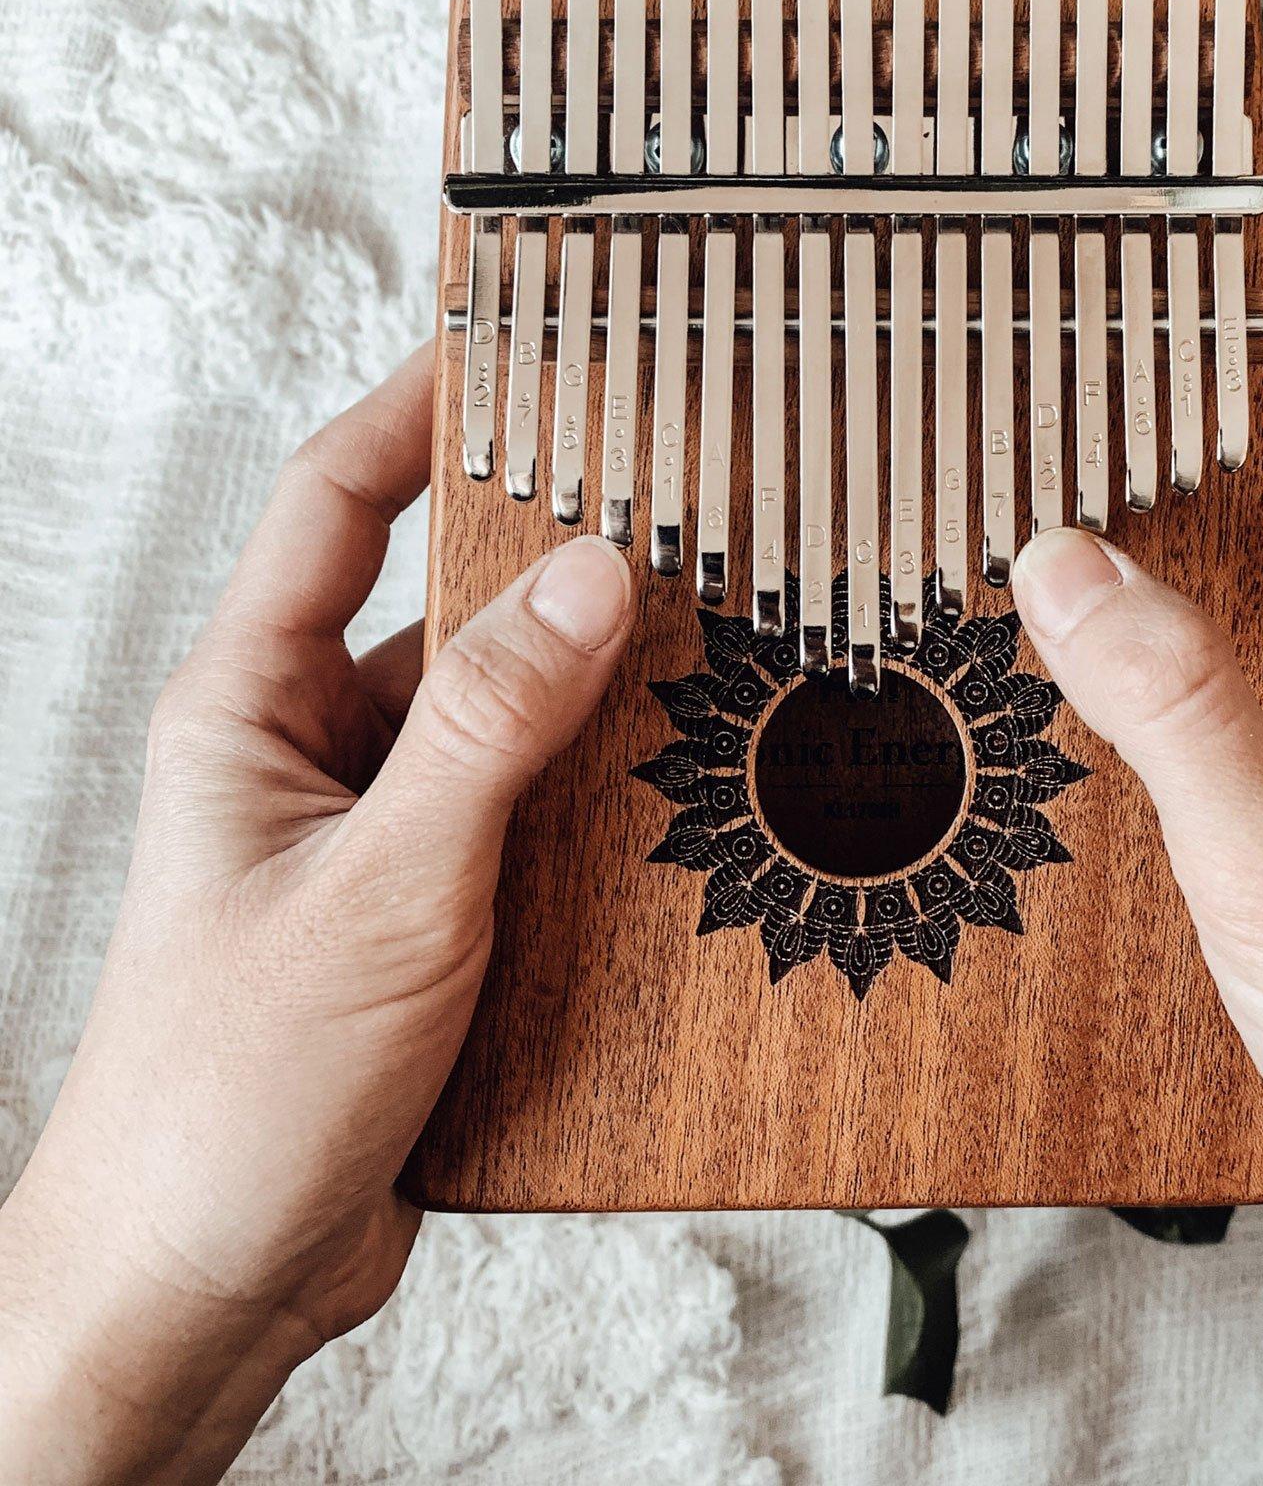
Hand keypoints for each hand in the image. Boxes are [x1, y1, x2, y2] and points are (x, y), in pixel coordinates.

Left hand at [0, 346, 635, 1483]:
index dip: (416, 405)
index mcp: (251, 707)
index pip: (334, 503)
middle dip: (544, 548)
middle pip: (439, 600)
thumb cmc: (227, 1090)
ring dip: (586, 686)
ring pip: (498, 713)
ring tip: (704, 642)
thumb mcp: (378, 891)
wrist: (199, 1282)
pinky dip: (595, 793)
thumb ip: (482, 730)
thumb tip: (582, 577)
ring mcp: (375, 830)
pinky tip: (676, 794)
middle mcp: (310, 750)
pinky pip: (526, 811)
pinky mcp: (429, 907)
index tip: (512, 340)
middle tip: (663, 493)